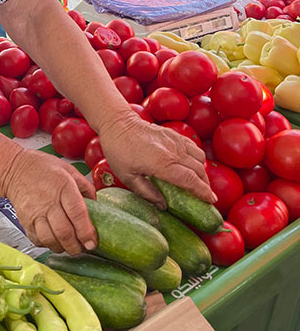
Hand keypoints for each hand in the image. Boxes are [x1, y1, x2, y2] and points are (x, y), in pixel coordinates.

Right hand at [1, 149, 96, 253]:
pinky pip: (37, 239)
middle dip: (76, 246)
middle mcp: (48, 201)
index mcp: (63, 186)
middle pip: (64, 232)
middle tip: (82, 248)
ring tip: (69, 246)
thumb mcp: (69, 170)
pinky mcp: (24, 220)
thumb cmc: (43, 168)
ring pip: (50, 239)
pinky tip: (54, 240)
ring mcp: (34, 212)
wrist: (15, 169)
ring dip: (62, 248)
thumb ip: (85, 187)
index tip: (92, 242)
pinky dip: (47, 245)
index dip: (86, 231)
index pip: (77, 213)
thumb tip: (97, 205)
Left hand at [100, 114, 215, 207]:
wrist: (118, 123)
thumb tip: (163, 206)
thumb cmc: (119, 150)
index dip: (203, 192)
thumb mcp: (127, 176)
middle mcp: (173, 151)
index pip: (191, 180)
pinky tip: (193, 165)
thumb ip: (147, 192)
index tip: (211, 201)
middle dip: (206, 185)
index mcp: (162, 164)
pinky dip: (197, 157)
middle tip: (207, 197)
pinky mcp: (173, 134)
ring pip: (199, 157)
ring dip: (203, 171)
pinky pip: (193, 146)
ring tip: (200, 183)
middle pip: (199, 170)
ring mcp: (175, 141)